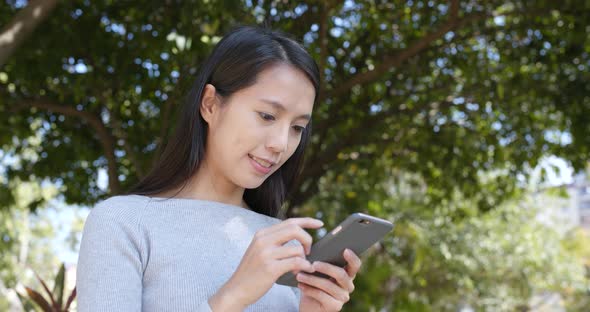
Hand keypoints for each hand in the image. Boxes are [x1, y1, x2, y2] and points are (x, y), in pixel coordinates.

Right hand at [208, 218, 322, 310]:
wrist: (236, 290)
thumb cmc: (252, 272)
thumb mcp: (260, 251)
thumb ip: (276, 241)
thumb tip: (299, 236)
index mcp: (262, 234)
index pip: (289, 222)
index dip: (307, 221)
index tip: (320, 224)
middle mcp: (263, 240)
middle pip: (295, 229)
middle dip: (308, 239)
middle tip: (308, 251)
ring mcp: (266, 254)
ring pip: (297, 249)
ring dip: (304, 259)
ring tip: (300, 267)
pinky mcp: (270, 268)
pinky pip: (296, 262)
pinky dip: (304, 266)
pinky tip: (304, 271)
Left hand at [297, 249, 361, 311]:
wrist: (309, 304)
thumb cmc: (314, 282)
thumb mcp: (317, 271)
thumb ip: (321, 261)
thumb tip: (316, 252)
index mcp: (347, 273)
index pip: (355, 265)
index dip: (352, 258)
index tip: (345, 250)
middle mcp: (348, 286)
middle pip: (341, 275)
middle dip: (326, 267)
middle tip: (312, 264)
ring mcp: (343, 297)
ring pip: (328, 285)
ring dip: (312, 279)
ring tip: (299, 275)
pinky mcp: (335, 307)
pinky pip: (321, 295)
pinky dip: (309, 289)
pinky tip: (300, 285)